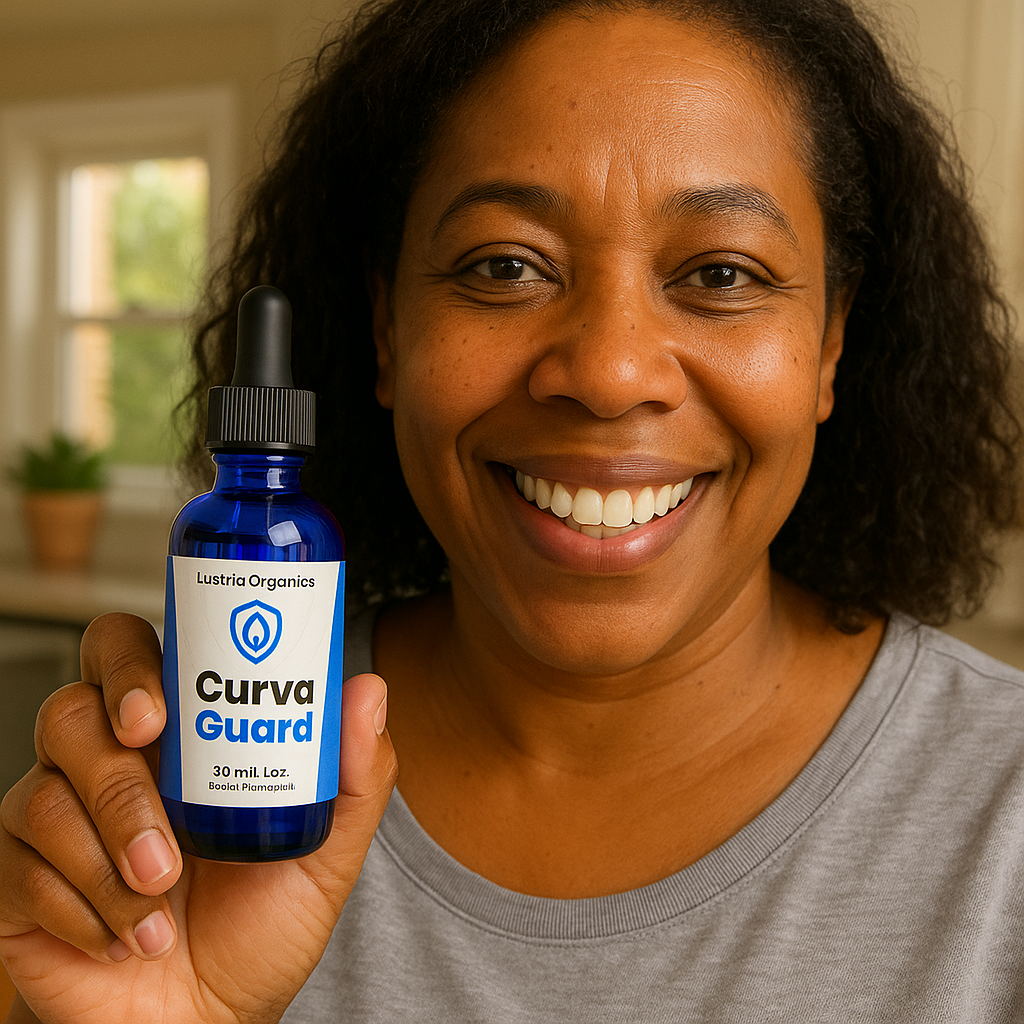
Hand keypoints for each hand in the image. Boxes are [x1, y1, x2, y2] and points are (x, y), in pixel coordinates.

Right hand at [0, 612, 396, 1023]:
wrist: (209, 1022)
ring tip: (163, 896)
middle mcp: (108, 763)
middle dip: (114, 772)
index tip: (153, 714)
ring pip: (45, 795)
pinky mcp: (17, 880)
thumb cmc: (260, 926)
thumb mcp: (326, 854)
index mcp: (175, 738)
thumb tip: (368, 690)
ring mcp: (55, 818)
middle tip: (156, 825)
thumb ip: (353, 776)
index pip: (129, 654)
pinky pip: (18, 867)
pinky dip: (81, 908)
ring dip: (109, 854)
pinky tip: (128, 936)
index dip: (128, 666)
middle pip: (71, 713)